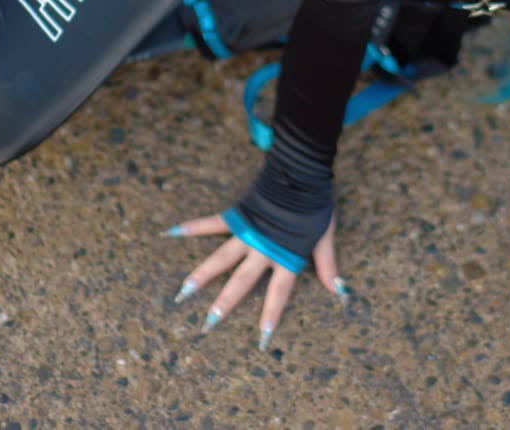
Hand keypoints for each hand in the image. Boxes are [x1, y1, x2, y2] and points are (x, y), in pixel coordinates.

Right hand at [163, 212, 344, 349]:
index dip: (270, 315)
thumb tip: (338, 291)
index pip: (278, 293)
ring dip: (202, 275)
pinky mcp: (238, 214)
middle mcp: (263, 248)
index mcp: (285, 256)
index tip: (261, 338)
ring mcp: (248, 232)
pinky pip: (212, 223)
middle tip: (208, 322)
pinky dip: (193, 227)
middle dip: (225, 303)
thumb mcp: (325, 235)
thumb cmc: (315, 204)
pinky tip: (172, 232)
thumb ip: (326, 264)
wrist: (301, 172)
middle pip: (241, 281)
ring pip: (221, 258)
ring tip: (184, 290)